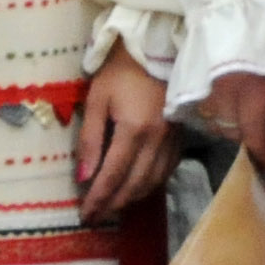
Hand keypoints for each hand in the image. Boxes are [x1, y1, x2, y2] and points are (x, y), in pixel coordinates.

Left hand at [76, 41, 172, 223]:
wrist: (156, 48)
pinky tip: (138, 187)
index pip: (113, 175)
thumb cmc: (120, 71)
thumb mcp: (96, 99)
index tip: (84, 215)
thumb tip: (83, 178)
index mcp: (134, 129)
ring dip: (132, 198)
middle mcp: (157, 140)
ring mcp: (172, 139)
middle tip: (96, 216)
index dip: (98, 199)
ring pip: (153, 182)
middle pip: (135, 185)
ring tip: (113, 205)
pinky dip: (151, 184)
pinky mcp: (180, 136)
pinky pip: (167, 170)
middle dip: (113, 204)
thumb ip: (90, 139)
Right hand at [203, 68, 264, 175]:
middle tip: (258, 129)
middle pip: (230, 129)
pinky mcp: (191, 75)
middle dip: (244, 134)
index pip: (253, 131)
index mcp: (249, 88)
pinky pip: (201, 104)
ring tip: (241, 114)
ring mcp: (204, 84)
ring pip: (213, 119)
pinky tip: (224, 99)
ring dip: (227, 123)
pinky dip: (213, 109)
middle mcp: (222, 92)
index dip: (260, 150)